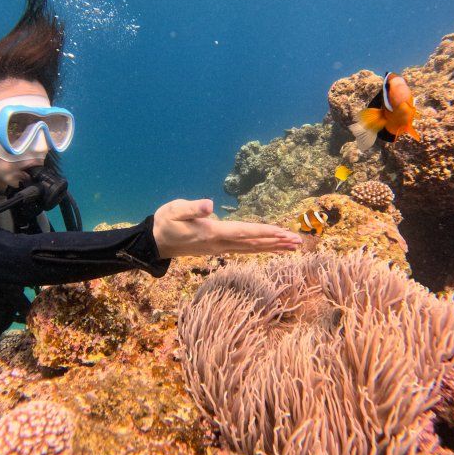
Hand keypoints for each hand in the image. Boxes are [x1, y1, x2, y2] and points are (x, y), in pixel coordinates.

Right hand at [152, 198, 302, 258]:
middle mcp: (219, 244)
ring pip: (251, 249)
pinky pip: (245, 249)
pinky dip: (261, 248)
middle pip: (253, 244)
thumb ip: (192, 207)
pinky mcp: (219, 248)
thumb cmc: (164, 222)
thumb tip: (209, 205)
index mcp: (211, 233)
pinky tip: (271, 247)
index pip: (243, 233)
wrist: (155, 242)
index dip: (264, 232)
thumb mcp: (174, 209)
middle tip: (298, 242)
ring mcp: (219, 248)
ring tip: (292, 246)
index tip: (282, 232)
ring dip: (273, 247)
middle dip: (276, 242)